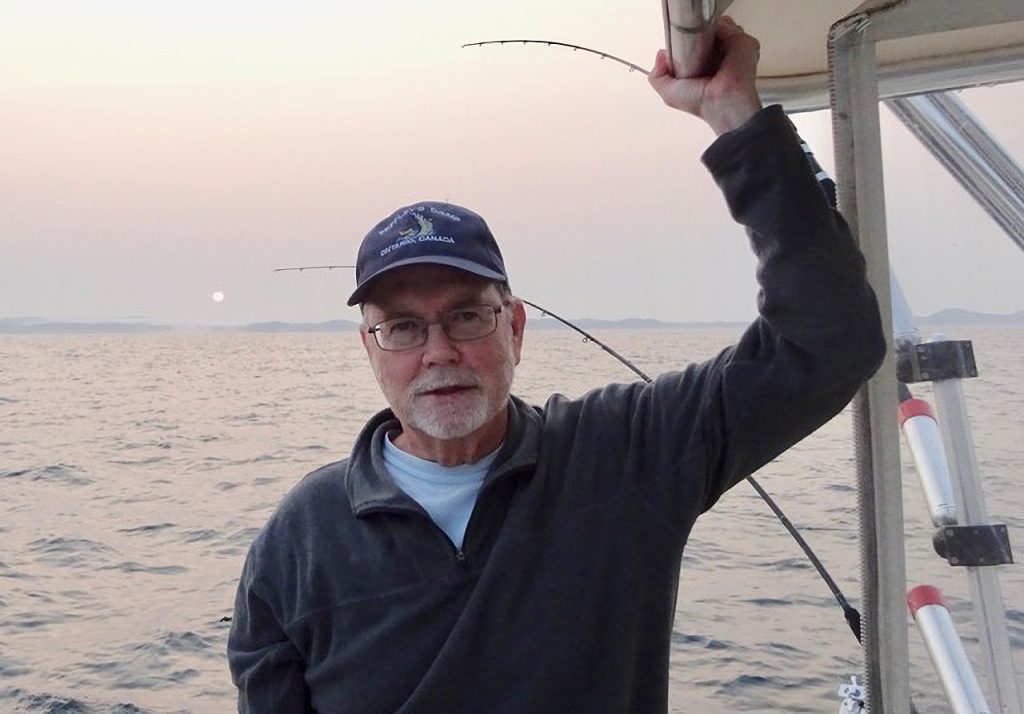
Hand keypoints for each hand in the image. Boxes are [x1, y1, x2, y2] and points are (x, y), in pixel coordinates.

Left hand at [648, 16, 762, 134]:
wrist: (722, 101)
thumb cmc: (700, 102)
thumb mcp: (669, 93)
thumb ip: (658, 76)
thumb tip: (660, 55)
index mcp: (702, 66)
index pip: (693, 42)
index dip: (684, 40)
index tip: (680, 44)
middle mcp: (716, 56)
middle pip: (706, 30)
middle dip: (697, 31)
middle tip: (692, 42)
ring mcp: (731, 48)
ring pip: (719, 25)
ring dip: (709, 30)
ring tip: (705, 44)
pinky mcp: (743, 44)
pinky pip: (731, 26)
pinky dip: (723, 28)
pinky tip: (718, 40)